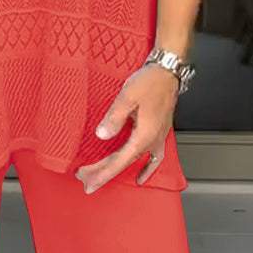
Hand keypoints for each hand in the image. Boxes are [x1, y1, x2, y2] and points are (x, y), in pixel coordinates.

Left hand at [74, 62, 178, 193]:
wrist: (167, 72)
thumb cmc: (150, 81)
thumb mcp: (128, 96)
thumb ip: (115, 117)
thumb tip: (101, 135)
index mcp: (144, 136)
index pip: (118, 161)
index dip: (101, 172)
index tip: (86, 178)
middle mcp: (151, 142)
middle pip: (123, 163)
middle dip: (102, 173)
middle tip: (84, 180)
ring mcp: (156, 139)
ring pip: (133, 161)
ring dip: (116, 170)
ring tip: (101, 177)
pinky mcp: (158, 133)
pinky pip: (154, 159)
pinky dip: (147, 170)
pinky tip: (140, 178)